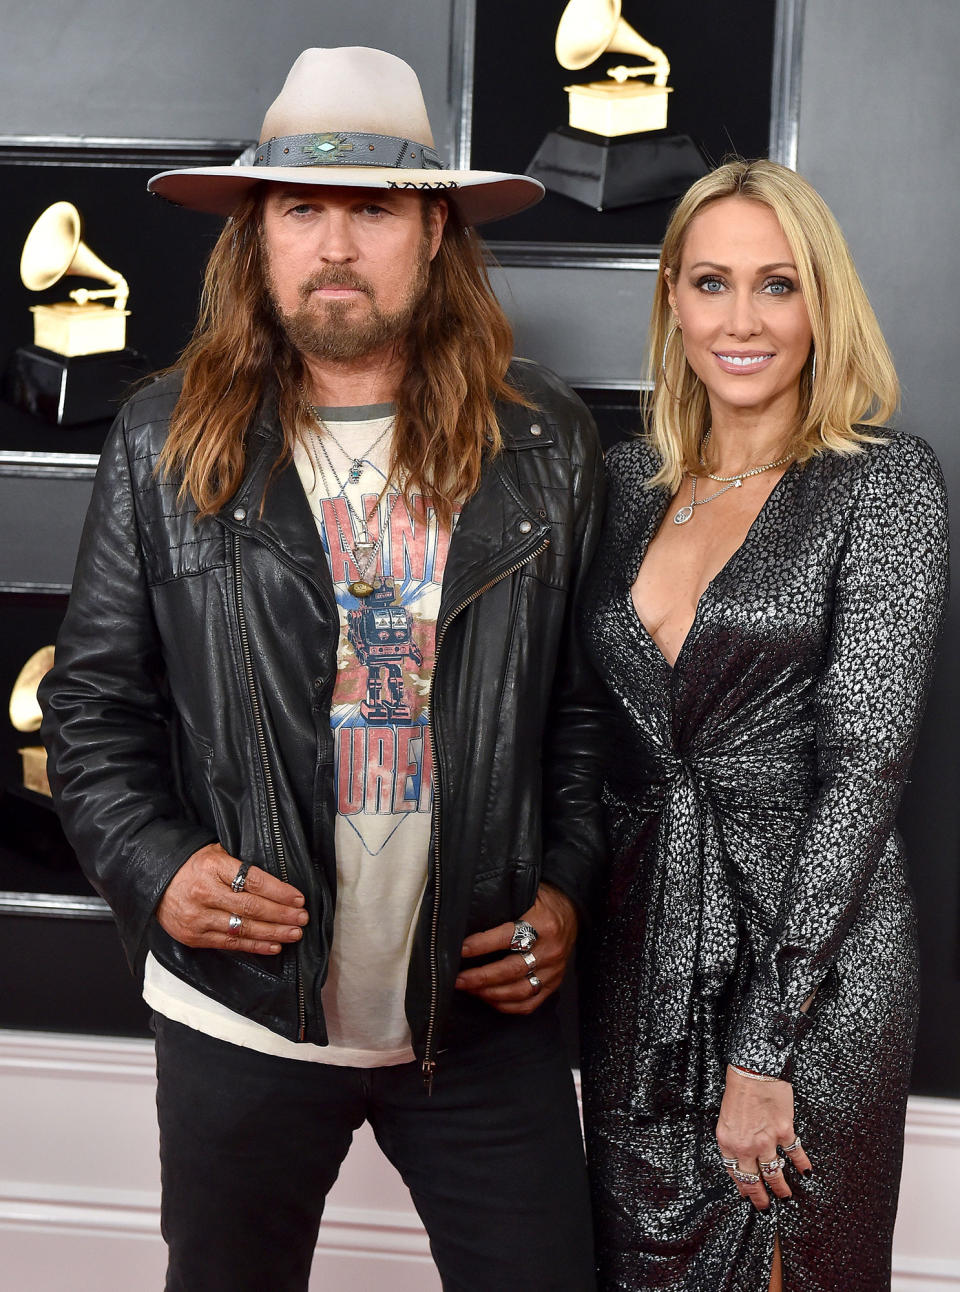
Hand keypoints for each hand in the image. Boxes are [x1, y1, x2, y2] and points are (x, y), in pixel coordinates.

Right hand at [156, 843, 307, 954]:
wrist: (154, 880)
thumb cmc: (192, 864)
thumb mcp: (215, 852)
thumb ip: (240, 865)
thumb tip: (277, 880)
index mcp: (213, 866)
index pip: (253, 880)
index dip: (279, 891)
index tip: (298, 898)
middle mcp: (204, 893)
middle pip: (251, 907)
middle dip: (281, 914)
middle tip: (302, 918)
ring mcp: (197, 918)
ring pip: (242, 928)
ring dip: (273, 933)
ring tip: (294, 933)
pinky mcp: (193, 937)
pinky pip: (229, 944)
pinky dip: (254, 946)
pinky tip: (273, 945)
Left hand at [454, 882, 578, 1014]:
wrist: (572, 911)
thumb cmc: (543, 901)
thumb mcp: (527, 892)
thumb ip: (504, 904)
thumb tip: (469, 916)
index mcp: (543, 923)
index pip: (508, 937)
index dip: (482, 945)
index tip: (461, 950)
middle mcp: (550, 949)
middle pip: (512, 969)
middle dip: (481, 977)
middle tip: (458, 979)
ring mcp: (554, 970)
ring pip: (520, 990)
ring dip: (490, 993)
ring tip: (469, 989)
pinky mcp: (554, 983)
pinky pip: (530, 1003)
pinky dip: (507, 1006)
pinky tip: (489, 999)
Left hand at [716, 1064, 813, 1209]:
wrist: (753, 1070)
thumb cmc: (738, 1088)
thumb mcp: (726, 1117)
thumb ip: (734, 1139)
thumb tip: (743, 1156)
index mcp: (728, 1142)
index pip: (734, 1173)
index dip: (742, 1187)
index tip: (747, 1195)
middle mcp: (746, 1146)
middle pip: (754, 1180)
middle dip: (760, 1198)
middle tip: (765, 1207)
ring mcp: (766, 1141)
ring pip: (775, 1175)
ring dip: (781, 1189)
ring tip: (785, 1196)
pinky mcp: (784, 1132)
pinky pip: (795, 1154)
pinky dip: (802, 1165)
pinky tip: (806, 1173)